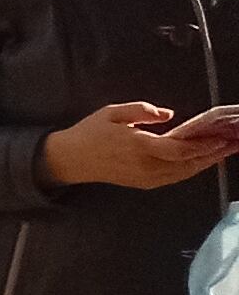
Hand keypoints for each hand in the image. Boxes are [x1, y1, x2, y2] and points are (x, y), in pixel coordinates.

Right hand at [42, 100, 218, 189]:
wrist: (72, 159)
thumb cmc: (91, 132)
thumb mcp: (111, 112)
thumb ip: (140, 111)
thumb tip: (168, 114)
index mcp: (139, 146)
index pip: (179, 149)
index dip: (202, 145)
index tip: (221, 137)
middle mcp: (146, 166)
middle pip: (188, 164)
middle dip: (213, 154)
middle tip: (232, 145)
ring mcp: (147, 178)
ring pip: (184, 173)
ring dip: (206, 163)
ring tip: (224, 153)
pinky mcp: (145, 183)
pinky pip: (175, 177)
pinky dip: (192, 169)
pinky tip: (201, 161)